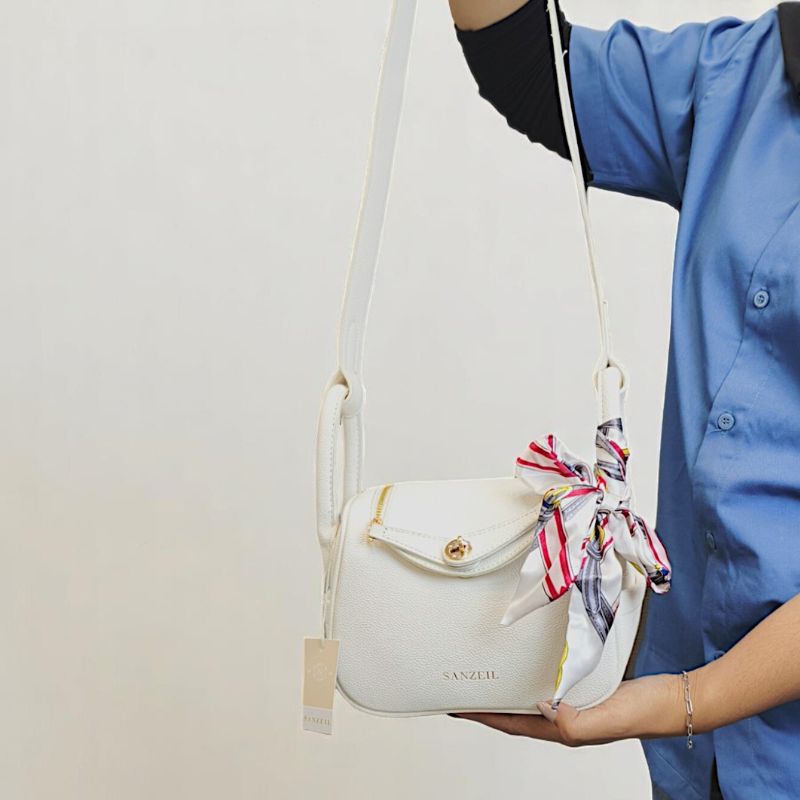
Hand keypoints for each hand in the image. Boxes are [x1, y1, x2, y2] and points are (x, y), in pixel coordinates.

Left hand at [449, 673, 687, 746]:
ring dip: (510, 688)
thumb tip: (541, 707)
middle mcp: (565, 718)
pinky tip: (530, 661)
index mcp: (563, 730)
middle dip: (491, 704)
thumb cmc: (643, 712)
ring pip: (532, 696)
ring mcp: (576, 702)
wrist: (675, 698)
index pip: (512, 725)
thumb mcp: (605, 719)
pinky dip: (534, 674)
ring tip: (490, 673)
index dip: (483, 718)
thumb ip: (573, 721)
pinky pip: (551, 680)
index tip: (457, 707)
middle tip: (466, 687)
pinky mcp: (586, 686)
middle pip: (517, 713)